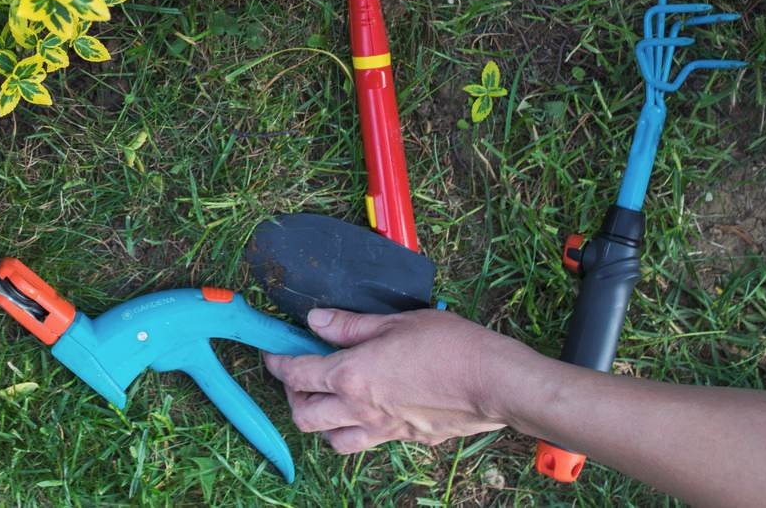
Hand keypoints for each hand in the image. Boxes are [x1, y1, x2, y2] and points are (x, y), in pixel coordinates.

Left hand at [263, 307, 548, 453]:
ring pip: (332, 440)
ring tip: (329, 399)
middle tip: (300, 374)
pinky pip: (368, 442)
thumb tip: (315, 321)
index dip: (277, 362)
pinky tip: (369, 410)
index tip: (272, 352)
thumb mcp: (394, 322)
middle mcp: (360, 409)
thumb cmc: (449, 344)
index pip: (297, 374)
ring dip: (322, 422)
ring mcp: (383, 430)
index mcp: (351, 376)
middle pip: (304, 416)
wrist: (493, 382)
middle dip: (292, 396)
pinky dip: (357, 430)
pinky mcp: (406, 439)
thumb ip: (350, 324)